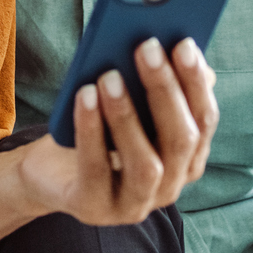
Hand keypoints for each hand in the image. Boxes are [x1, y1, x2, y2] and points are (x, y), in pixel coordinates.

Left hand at [15, 37, 218, 225]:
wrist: (48, 172)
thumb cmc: (97, 131)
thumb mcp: (127, 105)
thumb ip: (154, 84)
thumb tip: (178, 47)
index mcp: (186, 159)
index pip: (204, 122)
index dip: (196, 83)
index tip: (184, 43)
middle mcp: (169, 187)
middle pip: (180, 141)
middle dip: (165, 91)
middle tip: (146, 47)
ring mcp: (133, 205)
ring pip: (145, 164)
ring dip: (128, 116)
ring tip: (109, 76)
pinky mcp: (94, 209)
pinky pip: (96, 170)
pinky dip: (91, 130)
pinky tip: (84, 96)